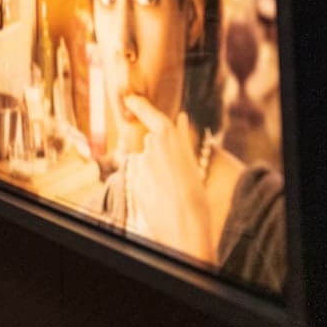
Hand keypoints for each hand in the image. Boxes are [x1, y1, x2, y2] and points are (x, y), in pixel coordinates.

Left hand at [123, 96, 213, 261]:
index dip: (140, 105)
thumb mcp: (193, 164)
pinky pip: (141, 181)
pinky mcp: (133, 181)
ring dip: (156, 175)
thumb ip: (182, 139)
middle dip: (160, 158)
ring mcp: (140, 165)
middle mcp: (150, 148)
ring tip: (173, 193)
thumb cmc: (196, 198)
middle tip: (177, 178)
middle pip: (150, 147)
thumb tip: (181, 116)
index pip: (152, 116)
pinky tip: (162, 201)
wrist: (185, 228)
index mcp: (168, 138)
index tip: (130, 98)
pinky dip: (151, 188)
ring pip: (146, 165)